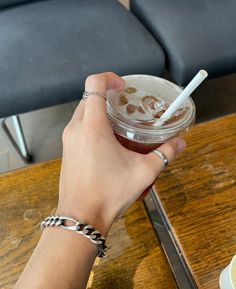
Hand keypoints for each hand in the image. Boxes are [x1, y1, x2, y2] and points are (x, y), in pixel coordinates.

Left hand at [56, 72, 185, 234]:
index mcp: (92, 127)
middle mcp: (75, 128)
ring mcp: (68, 140)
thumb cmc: (108, 193)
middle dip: (108, 96)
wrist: (80, 217)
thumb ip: (165, 154)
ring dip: (100, 112)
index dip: (109, 78)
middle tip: (126, 106)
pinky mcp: (67, 150)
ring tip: (120, 125)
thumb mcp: (143, 172)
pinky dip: (93, 126)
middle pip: (88, 97)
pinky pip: (79, 128)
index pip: (93, 84)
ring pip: (83, 113)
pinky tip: (109, 143)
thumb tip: (181, 143)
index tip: (123, 87)